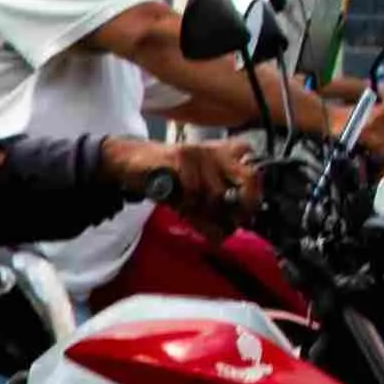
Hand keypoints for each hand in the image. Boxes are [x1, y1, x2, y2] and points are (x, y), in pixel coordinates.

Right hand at [104, 136, 258, 219]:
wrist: (128, 163)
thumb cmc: (162, 179)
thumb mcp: (191, 199)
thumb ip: (209, 214)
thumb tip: (225, 233)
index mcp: (223, 155)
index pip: (254, 172)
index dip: (253, 197)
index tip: (245, 216)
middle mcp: (216, 150)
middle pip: (249, 178)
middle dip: (243, 204)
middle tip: (231, 222)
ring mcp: (200, 152)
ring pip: (216, 193)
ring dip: (203, 211)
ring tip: (189, 210)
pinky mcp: (182, 156)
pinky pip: (194, 190)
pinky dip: (186, 203)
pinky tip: (178, 202)